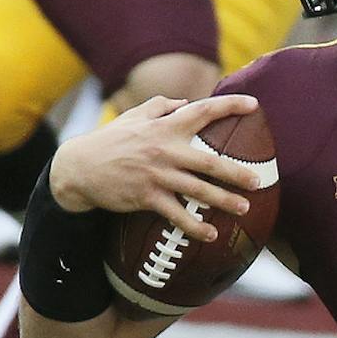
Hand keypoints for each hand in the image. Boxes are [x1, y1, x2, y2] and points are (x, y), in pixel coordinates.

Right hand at [46, 95, 261, 241]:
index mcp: (164, 126)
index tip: (253, 104)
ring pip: (198, 190)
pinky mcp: (146, 196)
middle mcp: (164, 149)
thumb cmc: (109, 140)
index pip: (202, 111)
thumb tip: (186, 102)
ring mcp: (156, 174)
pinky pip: (176, 214)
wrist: (79, 167)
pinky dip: (194, 226)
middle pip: (209, 160)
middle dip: (237, 171)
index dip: (229, 105)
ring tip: (243, 208)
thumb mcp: (133, 116)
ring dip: (223, 201)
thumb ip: (161, 106)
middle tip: (258, 180)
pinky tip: (210, 235)